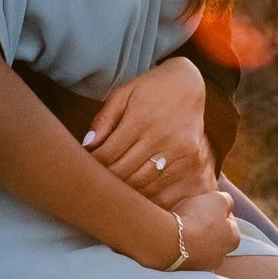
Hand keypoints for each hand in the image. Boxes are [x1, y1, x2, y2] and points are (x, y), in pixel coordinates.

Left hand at [85, 54, 215, 207]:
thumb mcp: (123, 95)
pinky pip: (164, 186)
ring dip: (126, 191)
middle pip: (125, 172)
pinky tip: (136, 192)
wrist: (188, 84)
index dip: (94, 165)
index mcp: (140, 119)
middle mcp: (162, 136)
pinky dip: (147, 194)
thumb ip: (104, 120)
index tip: (86, 168)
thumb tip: (87, 145)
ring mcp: (179, 149)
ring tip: (114, 189)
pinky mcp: (191, 159)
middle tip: (96, 182)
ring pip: (144, 184)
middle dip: (107, 180)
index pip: (109, 154)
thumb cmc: (150, 89)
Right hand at [167, 190, 240, 272]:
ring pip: (200, 246)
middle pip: (215, 235)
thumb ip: (227, 200)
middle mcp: (221, 256)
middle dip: (207, 224)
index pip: (229, 220)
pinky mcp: (185, 270)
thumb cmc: (197, 218)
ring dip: (194, 236)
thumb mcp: (218, 199)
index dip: (218, 208)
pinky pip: (185, 253)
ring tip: (181, 224)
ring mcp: (203, 266)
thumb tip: (226, 204)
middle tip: (193, 213)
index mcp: (234, 239)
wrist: (169, 240)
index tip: (206, 203)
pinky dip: (182, 245)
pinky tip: (174, 235)